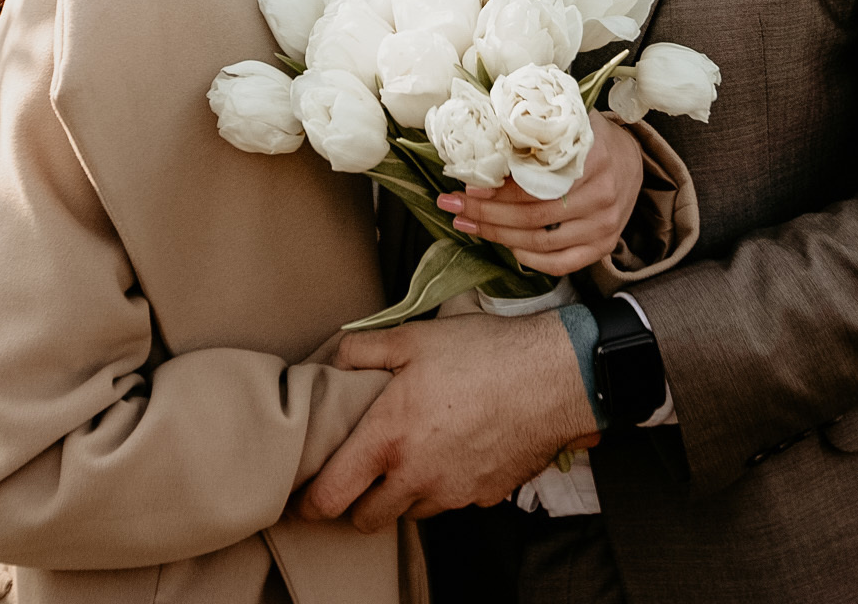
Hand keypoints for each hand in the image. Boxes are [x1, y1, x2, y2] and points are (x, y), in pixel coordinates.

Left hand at [300, 313, 599, 528]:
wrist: (554, 377)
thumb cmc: (483, 353)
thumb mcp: (413, 337)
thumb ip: (363, 350)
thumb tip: (336, 360)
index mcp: (388, 440)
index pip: (331, 496)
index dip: (309, 503)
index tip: (302, 497)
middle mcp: (416, 477)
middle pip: (367, 520)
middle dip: (355, 505)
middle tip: (355, 479)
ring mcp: (453, 492)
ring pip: (411, 512)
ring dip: (402, 495)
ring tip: (409, 458)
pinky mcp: (485, 495)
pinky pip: (452, 501)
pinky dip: (444, 486)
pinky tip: (453, 451)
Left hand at [438, 112, 641, 275]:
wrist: (630, 159)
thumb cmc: (588, 139)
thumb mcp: (566, 124)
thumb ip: (533, 133)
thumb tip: (484, 145)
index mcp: (593, 157)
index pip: (537, 183)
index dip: (499, 191)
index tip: (469, 188)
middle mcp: (602, 195)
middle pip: (534, 216)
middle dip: (487, 215)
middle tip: (455, 207)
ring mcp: (605, 225)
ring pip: (541, 241)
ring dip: (498, 236)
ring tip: (468, 225)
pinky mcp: (604, 246)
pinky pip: (561, 264)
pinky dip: (529, 258)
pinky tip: (506, 246)